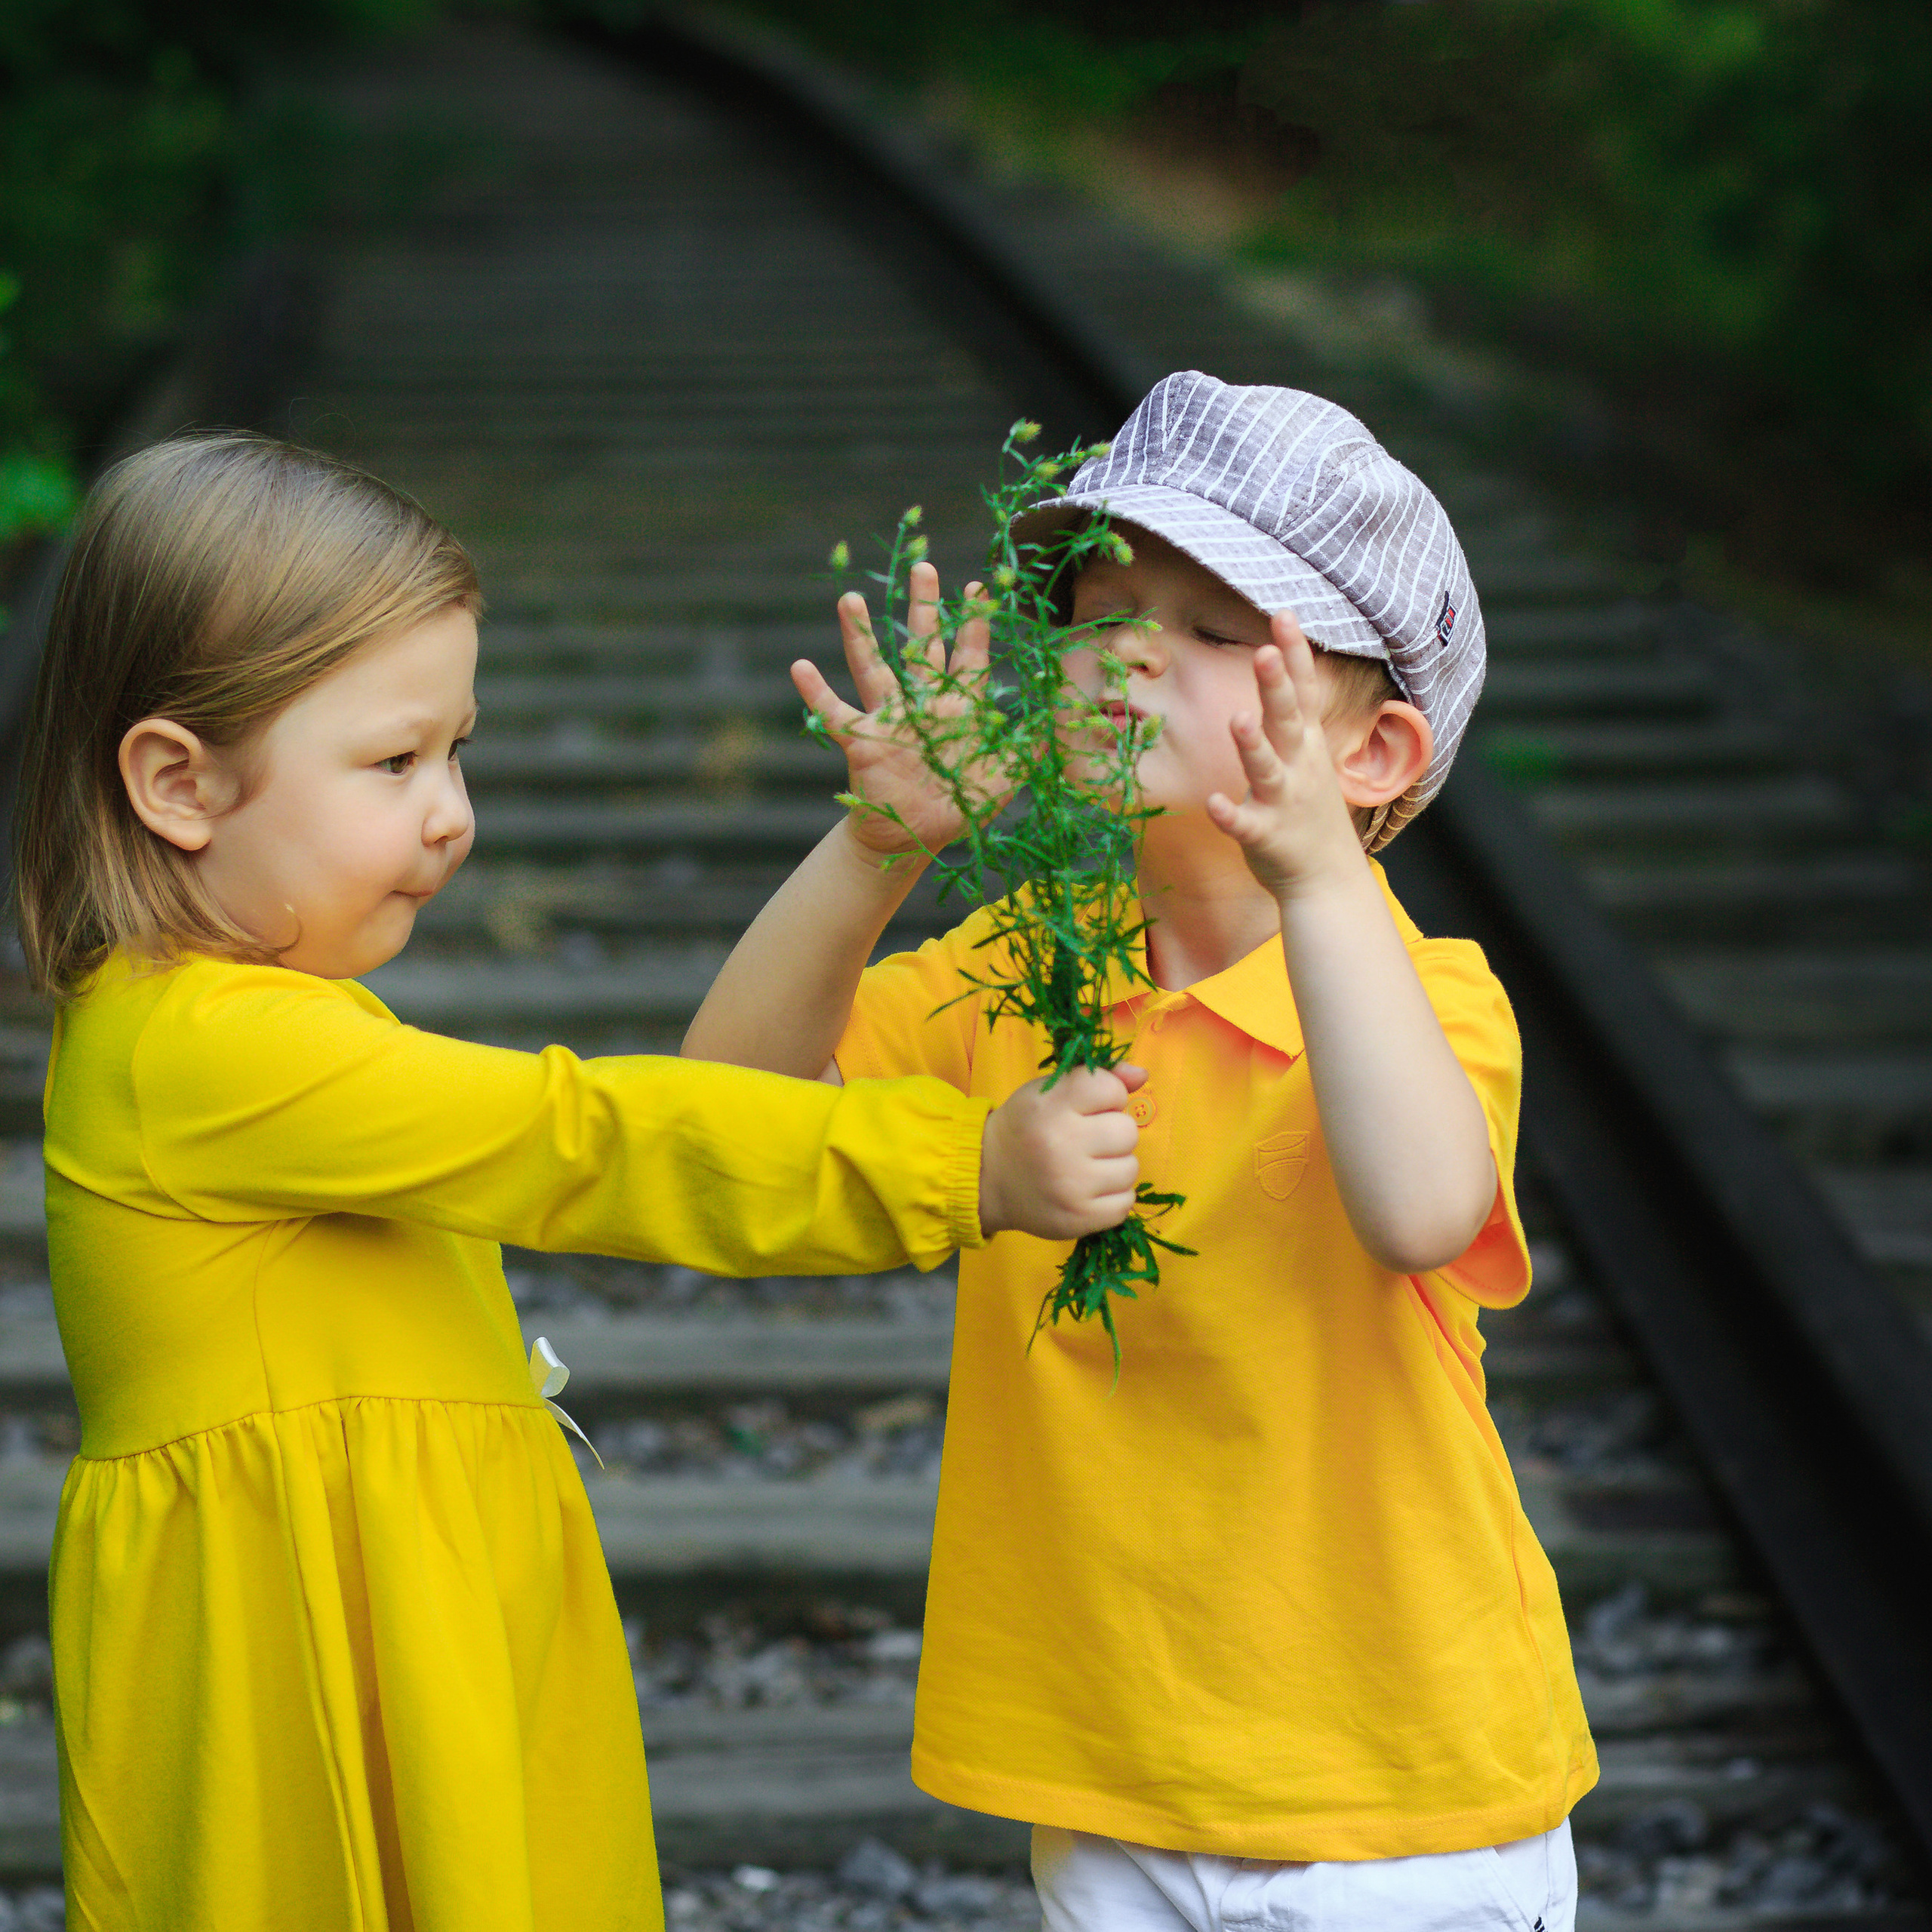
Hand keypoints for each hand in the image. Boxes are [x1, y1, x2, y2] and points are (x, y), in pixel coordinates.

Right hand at [793, 561, 1010, 861]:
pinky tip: (800, 667)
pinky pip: (835, 713)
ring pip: (874, 667)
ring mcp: (889, 718)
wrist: (912, 838)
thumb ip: (1024, 755)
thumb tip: (1053, 731)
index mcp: (958, 709)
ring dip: (861, 635)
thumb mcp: (1000, 782)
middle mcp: (923, 704)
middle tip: (923, 566)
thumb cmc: (957, 808)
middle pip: (922, 646)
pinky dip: (815, 692)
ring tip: (851, 599)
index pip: (968, 657)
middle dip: (923, 607)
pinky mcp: (862, 740)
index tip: (979, 587)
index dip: (974, 624)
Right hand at [978, 1064, 1143, 1240]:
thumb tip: (1141, 1074)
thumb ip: (1095, 1077)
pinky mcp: (1079, 1218)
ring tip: (1086, 1167)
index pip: (1111, 1089)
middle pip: (1128, 1131)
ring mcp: (1071, 1185)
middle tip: (1086, 1141)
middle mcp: (1060, 1144)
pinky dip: (1113, 1196)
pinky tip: (1089, 1190)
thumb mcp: (1048, 1092)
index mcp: (1049, 1106)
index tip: (1088, 1108)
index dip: (1108, 1096)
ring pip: (1131, 1168)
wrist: (987, 1179)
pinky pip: (1126, 1202)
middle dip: (1112, 1133)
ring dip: (1114, 1166)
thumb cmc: (1026, 1128)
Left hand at [1205, 615, 1365, 899]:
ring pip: (1267, 769)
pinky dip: (1229, 815)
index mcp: (1306, 745)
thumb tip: (1282, 665)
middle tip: (1265, 651)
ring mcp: (1283, 801)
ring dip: (1253, 745)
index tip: (1284, 615)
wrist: (1327, 880)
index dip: (1294, 654)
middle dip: (1277, 685)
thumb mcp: (1310, 757)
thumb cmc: (1310, 812)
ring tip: (1239, 718)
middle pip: (1287, 720)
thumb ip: (1293, 717)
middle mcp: (1298, 767)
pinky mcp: (1265, 835)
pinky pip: (1245, 824)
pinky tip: (1213, 804)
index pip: (1303, 691)